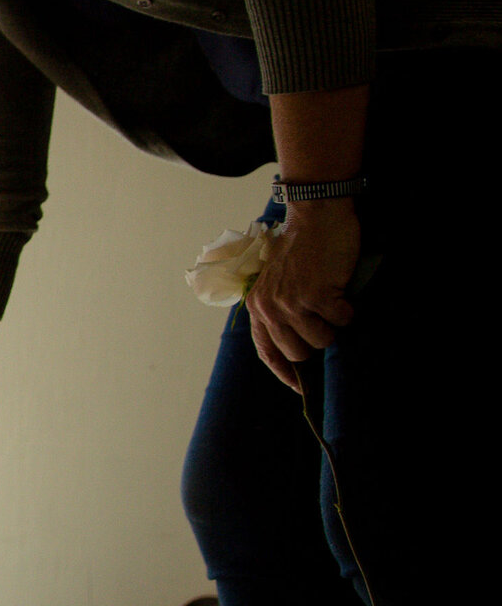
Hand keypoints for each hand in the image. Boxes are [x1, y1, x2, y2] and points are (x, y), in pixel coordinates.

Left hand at [245, 199, 359, 389]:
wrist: (316, 217)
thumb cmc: (303, 250)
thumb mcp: (279, 282)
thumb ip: (281, 310)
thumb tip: (300, 347)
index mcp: (258, 307)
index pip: (267, 352)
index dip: (284, 373)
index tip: (301, 388)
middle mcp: (269, 308)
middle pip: (297, 353)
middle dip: (317, 341)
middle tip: (324, 318)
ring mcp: (290, 303)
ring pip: (321, 340)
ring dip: (333, 324)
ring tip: (331, 299)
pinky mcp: (315, 296)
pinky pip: (340, 320)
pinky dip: (347, 308)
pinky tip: (341, 289)